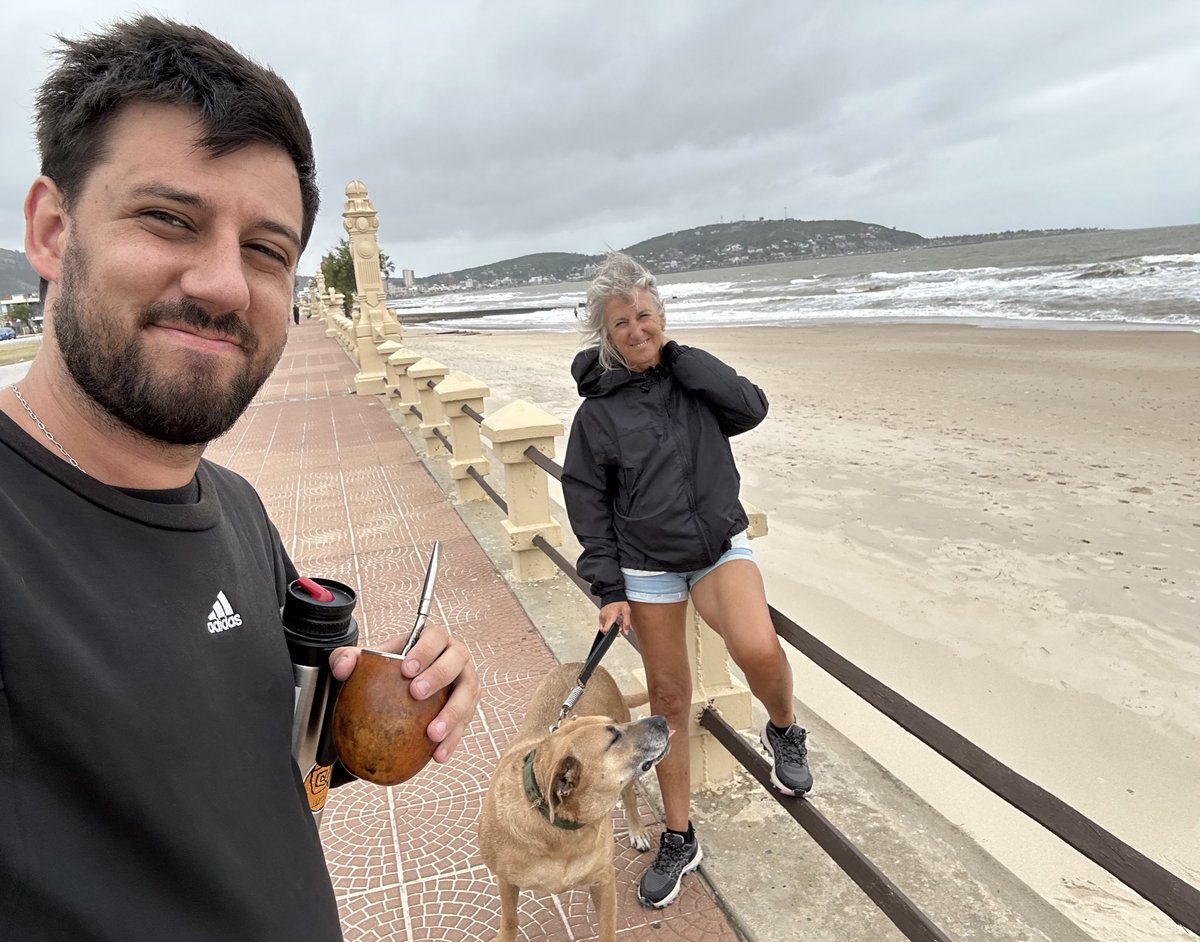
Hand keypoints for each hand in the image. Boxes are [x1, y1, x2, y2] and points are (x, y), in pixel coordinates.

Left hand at [330, 622, 479, 763]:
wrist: (404, 687)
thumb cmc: (390, 669)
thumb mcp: (367, 661)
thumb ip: (348, 658)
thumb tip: (344, 667)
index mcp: (436, 639)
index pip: (436, 637)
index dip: (425, 650)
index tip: (406, 669)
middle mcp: (457, 657)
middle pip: (457, 660)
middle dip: (439, 675)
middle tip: (416, 693)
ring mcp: (466, 682)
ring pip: (468, 694)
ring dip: (452, 713)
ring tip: (432, 733)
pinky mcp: (468, 708)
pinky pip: (465, 724)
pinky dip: (453, 740)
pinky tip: (437, 755)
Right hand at [599, 601, 630, 635]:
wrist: (613, 593)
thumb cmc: (619, 601)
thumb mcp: (626, 612)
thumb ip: (626, 623)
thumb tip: (626, 632)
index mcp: (609, 617)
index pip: (605, 630)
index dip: (612, 634)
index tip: (618, 632)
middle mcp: (604, 617)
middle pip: (604, 630)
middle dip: (611, 631)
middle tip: (619, 627)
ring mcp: (601, 615)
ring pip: (603, 626)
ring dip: (609, 627)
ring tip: (616, 622)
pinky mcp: (601, 613)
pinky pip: (602, 622)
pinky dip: (607, 623)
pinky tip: (612, 619)